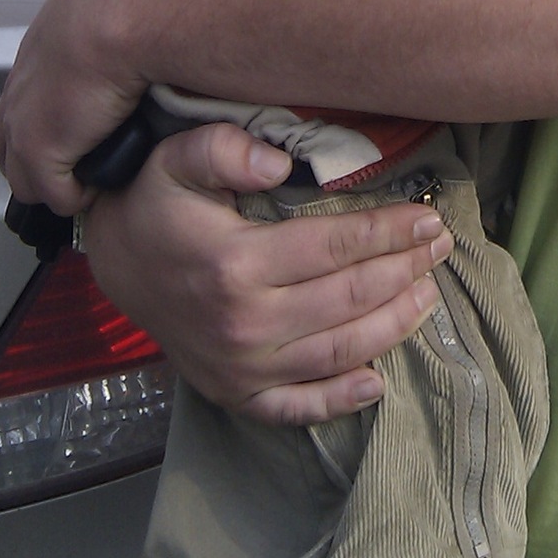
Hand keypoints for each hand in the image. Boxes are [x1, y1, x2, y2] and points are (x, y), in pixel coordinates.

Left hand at [0, 0, 166, 212]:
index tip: (88, 115)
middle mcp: (27, 74)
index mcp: (48, 35)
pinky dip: (74, 195)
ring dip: (54, 177)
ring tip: (92, 177)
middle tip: (81, 157)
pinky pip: (52, 191)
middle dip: (40, 148)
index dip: (56, 104)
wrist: (128, 6)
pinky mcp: (41, 148)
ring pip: (19, 167)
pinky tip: (101, 187)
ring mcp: (26, 113)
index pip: (33, 81)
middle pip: (10, 128)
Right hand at [81, 122, 454, 422]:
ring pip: (337, 353)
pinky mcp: (235, 394)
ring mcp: (240, 367)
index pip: (335, 247)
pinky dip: (340, 401)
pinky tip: (378, 384)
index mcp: (235, 263)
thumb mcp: (176, 159)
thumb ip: (222, 150)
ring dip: (392, 326)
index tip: (429, 217)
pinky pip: (296, 408)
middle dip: (404, 271)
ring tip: (429, 296)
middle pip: (347, 299)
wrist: (116, 264)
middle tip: (441, 247)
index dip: (389, 232)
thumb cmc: (156, 203)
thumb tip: (278, 162)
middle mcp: (243, 323)